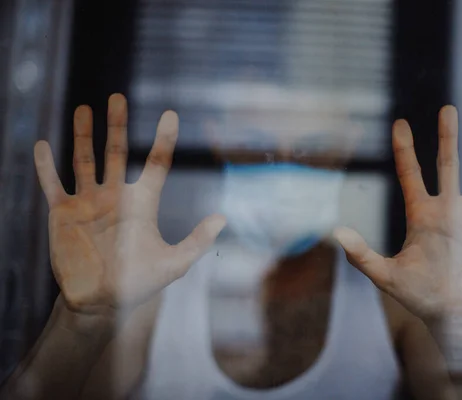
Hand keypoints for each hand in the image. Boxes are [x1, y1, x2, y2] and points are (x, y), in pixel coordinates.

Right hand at [34, 94, 225, 316]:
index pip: (157, 164)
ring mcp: (88, 203)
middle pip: (117, 153)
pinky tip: (42, 144)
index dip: (164, 139)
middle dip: (117, 126)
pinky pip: (52, 184)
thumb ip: (197, 241)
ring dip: (83, 135)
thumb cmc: (139, 284)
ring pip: (84, 161)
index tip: (171, 114)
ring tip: (85, 109)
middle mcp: (115, 196)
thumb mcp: (174, 264)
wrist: (101, 304)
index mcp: (143, 203)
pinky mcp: (63, 214)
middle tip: (118, 98)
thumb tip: (223, 218)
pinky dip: (46, 166)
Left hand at [335, 106, 461, 320]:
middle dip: (448, 136)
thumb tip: (334, 233)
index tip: (400, 123)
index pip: (411, 174)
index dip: (405, 149)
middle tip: (447, 109)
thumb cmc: (421, 297)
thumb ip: (362, 255)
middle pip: (448, 164)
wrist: (458, 316)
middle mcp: (448, 209)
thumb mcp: (387, 276)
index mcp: (421, 215)